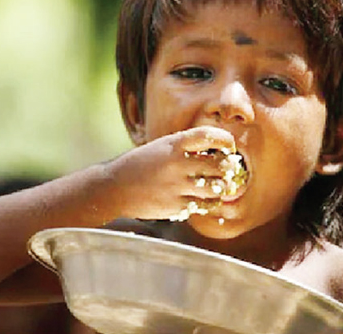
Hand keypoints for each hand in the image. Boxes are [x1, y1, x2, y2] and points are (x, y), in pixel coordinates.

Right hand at [101, 125, 236, 220]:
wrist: (114, 188)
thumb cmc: (141, 164)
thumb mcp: (160, 147)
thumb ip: (186, 148)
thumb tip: (220, 152)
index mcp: (173, 144)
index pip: (209, 136)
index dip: (225, 140)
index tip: (228, 146)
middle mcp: (177, 164)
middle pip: (220, 165)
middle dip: (228, 167)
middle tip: (227, 168)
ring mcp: (177, 187)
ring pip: (217, 188)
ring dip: (221, 186)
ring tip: (217, 184)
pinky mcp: (176, 207)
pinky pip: (205, 205)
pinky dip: (208, 202)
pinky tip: (202, 197)